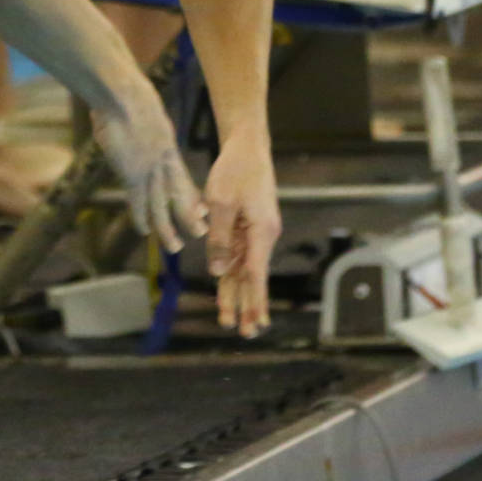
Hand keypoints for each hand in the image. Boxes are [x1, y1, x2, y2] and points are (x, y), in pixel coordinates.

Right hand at [91, 85, 204, 254]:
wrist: (121, 93)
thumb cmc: (124, 92)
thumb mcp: (141, 108)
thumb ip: (141, 121)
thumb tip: (130, 117)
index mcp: (165, 144)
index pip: (181, 176)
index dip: (190, 194)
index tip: (201, 209)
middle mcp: (162, 160)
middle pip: (179, 193)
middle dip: (189, 215)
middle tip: (201, 233)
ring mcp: (148, 168)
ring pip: (161, 205)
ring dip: (168, 228)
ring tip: (176, 247)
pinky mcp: (132, 173)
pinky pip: (138, 201)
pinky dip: (140, 217)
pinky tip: (144, 231)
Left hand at [205, 133, 280, 335]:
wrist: (247, 147)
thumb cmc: (235, 170)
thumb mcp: (221, 203)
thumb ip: (220, 239)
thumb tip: (218, 272)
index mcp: (262, 232)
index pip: (256, 274)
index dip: (254, 301)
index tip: (254, 323)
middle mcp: (263, 237)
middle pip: (253, 277)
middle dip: (247, 306)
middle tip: (245, 334)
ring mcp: (256, 233)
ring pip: (243, 270)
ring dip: (236, 294)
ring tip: (230, 321)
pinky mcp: (247, 228)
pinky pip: (237, 256)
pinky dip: (230, 274)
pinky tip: (224, 292)